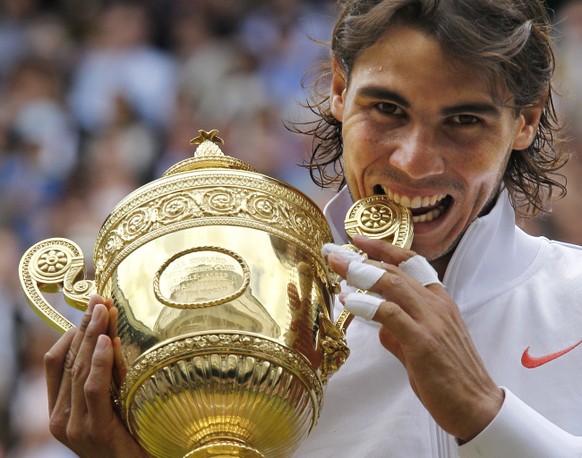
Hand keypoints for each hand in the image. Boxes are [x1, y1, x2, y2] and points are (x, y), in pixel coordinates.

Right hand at [44, 295, 147, 457]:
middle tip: (99, 300)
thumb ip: (106, 378)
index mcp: (60, 409)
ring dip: (93, 336)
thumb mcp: (112, 404)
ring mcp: (74, 425)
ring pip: (80, 370)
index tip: (91, 308)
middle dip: (85, 327)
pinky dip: (100, 361)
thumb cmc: (130, 437)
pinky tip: (108, 340)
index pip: (57, 362)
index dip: (72, 332)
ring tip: (104, 310)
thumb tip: (112, 337)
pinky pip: (93, 388)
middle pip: (69, 360)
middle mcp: (60, 417)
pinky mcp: (94, 430)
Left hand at [329, 235, 503, 441]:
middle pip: (395, 269)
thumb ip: (399, 331)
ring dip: (360, 273)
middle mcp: (436, 304)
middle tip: (333, 253)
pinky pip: (389, 313)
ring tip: (336, 267)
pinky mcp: (423, 341)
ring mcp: (431, 320)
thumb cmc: (450, 377)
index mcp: (439, 301)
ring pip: (392, 283)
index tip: (359, 240)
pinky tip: (348, 302)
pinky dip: (366, 304)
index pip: (411, 262)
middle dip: (361, 259)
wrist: (477, 406)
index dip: (383, 248)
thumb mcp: (422, 345)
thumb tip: (379, 325)